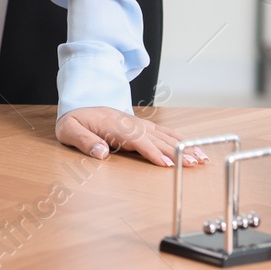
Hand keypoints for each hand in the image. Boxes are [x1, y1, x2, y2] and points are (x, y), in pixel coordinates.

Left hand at [55, 107, 208, 167]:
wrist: (78, 105)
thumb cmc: (74, 121)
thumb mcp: (68, 130)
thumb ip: (83, 141)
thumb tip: (100, 153)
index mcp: (113, 125)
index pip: (136, 140)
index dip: (152, 151)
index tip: (166, 163)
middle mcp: (130, 123)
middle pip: (156, 138)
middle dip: (176, 151)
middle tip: (194, 164)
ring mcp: (138, 123)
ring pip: (164, 135)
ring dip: (183, 145)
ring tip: (202, 157)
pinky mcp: (143, 126)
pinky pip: (164, 133)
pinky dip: (180, 140)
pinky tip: (193, 148)